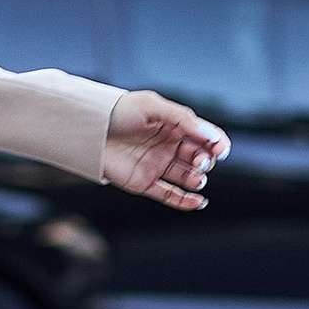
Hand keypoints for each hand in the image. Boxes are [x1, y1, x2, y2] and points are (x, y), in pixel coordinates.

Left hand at [102, 90, 229, 211]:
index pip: (203, 136)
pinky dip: (185, 201)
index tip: (221, 150)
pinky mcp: (144, 182)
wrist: (87, 129)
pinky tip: (198, 201)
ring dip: (197, 179)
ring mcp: (156, 165)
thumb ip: (184, 120)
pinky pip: (169, 195)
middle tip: (200, 162)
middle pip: (197, 157)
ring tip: (196, 178)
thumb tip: (212, 136)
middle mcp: (167, 145)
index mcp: (173, 125)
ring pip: (186, 177)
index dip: (216, 143)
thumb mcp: (153, 107)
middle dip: (204, 161)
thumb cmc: (117, 111)